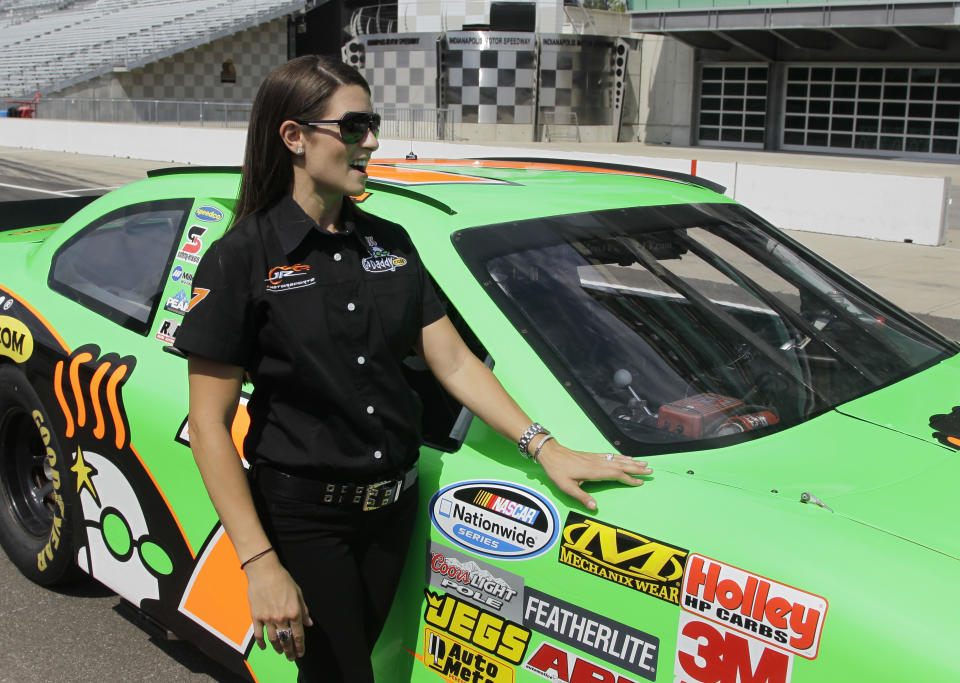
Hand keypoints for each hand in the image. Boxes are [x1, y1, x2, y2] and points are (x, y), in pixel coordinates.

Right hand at [245, 554, 313, 659]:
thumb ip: (304, 610)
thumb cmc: (283, 580)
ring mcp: (268, 618)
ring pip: (273, 639)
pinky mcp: (256, 617)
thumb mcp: (298, 593)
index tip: (301, 653)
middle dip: (290, 651)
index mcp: (294, 612)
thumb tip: (308, 623)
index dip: (300, 646)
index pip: (298, 635)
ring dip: (278, 648)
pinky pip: (259, 635)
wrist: (264, 572)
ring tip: (280, 651)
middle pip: (286, 640)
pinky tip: (264, 647)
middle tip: (291, 657)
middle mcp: (281, 618)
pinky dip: (261, 643)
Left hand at [535, 439, 651, 510]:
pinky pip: (611, 456)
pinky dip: (621, 457)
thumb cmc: (557, 471)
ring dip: (631, 462)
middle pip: (621, 465)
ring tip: (644, 463)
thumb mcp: (567, 487)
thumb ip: (582, 497)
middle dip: (636, 468)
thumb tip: (595, 508)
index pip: (616, 475)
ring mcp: (595, 458)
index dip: (629, 479)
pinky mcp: (592, 456)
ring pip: (617, 460)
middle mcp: (597, 463)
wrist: (551, 453)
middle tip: (650, 470)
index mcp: (593, 472)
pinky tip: (626, 458)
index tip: (640, 482)